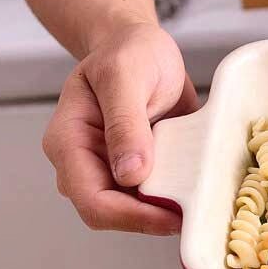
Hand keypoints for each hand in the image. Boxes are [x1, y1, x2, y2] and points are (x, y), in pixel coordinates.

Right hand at [42, 22, 198, 233]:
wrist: (142, 48)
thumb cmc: (129, 53)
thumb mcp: (125, 75)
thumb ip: (126, 122)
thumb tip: (130, 174)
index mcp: (68, 141)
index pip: (92, 198)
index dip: (131, 216)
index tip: (172, 215)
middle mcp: (83, 162)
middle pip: (109, 213)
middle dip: (149, 220)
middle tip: (193, 215)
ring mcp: (108, 169)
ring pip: (131, 212)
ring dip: (163, 214)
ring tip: (199, 206)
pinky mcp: (135, 171)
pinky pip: (150, 199)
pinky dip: (173, 200)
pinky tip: (197, 194)